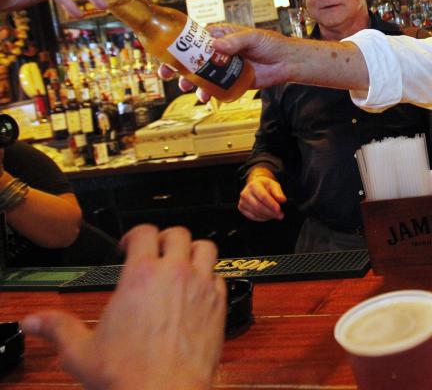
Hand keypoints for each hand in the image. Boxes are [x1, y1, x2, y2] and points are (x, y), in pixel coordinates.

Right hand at [22, 225, 224, 389]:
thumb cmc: (130, 374)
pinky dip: (210, 277)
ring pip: (206, 248)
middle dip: (165, 239)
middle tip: (156, 252)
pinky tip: (198, 291)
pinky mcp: (219, 303)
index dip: (135, 235)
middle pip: (178, 233)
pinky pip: (220, 276)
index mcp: (140, 275)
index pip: (144, 232)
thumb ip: (58, 329)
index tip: (130, 246)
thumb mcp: (81, 351)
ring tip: (182, 263)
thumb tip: (36, 322)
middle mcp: (175, 273)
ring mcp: (201, 286)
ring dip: (193, 251)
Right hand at [160, 27, 299, 101]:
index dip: (178, 46)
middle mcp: (219, 52)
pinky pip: (214, 88)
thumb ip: (234, 41)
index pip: (194, 39)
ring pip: (201, 75)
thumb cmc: (270, 44)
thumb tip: (216, 45)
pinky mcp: (231, 81)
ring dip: (191, 82)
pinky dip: (207, 93)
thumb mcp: (252, 38)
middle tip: (168, 74)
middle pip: (192, 59)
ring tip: (188, 87)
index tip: (166, 53)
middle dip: (178, 66)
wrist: (286, 62)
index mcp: (220, 36)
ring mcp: (224, 67)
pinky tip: (205, 97)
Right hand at [238, 170, 286, 220]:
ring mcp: (242, 201)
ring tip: (276, 215)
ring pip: (256, 213)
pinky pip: (252, 217)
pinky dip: (262, 218)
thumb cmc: (265, 186)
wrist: (256, 185)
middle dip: (271, 212)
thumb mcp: (274, 185)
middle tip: (280, 215)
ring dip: (267, 216)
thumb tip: (282, 200)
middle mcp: (245, 193)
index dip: (271, 204)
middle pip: (259, 206)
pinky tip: (268, 216)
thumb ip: (278, 192)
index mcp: (253, 185)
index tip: (279, 209)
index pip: (263, 197)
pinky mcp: (241, 208)